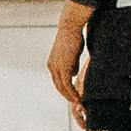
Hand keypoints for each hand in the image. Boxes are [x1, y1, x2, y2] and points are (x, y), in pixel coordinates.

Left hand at [48, 3, 89, 117]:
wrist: (70, 28)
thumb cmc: (73, 38)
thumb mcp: (71, 54)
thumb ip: (71, 64)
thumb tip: (73, 73)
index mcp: (52, 63)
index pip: (57, 80)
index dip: (64, 88)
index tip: (72, 94)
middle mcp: (52, 66)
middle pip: (58, 86)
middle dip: (67, 95)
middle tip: (76, 101)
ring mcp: (56, 67)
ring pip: (62, 87)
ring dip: (70, 96)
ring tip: (78, 101)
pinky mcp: (63, 67)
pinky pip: (67, 84)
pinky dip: (72, 92)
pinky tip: (78, 97)